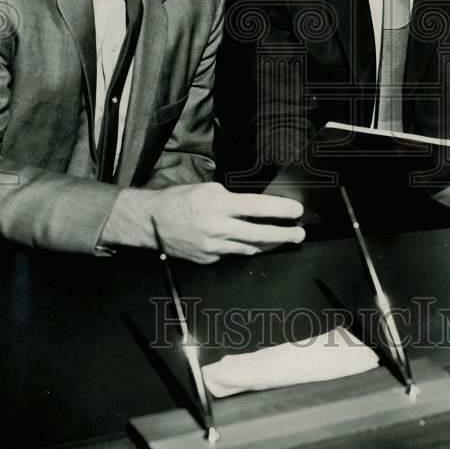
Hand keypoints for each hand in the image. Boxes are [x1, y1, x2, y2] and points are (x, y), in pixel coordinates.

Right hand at [102, 182, 305, 262]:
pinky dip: (243, 248)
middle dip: (284, 235)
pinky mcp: (208, 259)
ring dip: (268, 244)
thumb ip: (230, 198)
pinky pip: (232, 254)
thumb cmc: (178, 199)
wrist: (150, 222)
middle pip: (260, 234)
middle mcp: (219, 228)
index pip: (258, 207)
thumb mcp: (206, 189)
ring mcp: (214, 248)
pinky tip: (252, 244)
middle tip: (299, 234)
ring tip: (281, 239)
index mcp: (219, 205)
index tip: (297, 211)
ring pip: (249, 248)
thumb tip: (253, 206)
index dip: (280, 210)